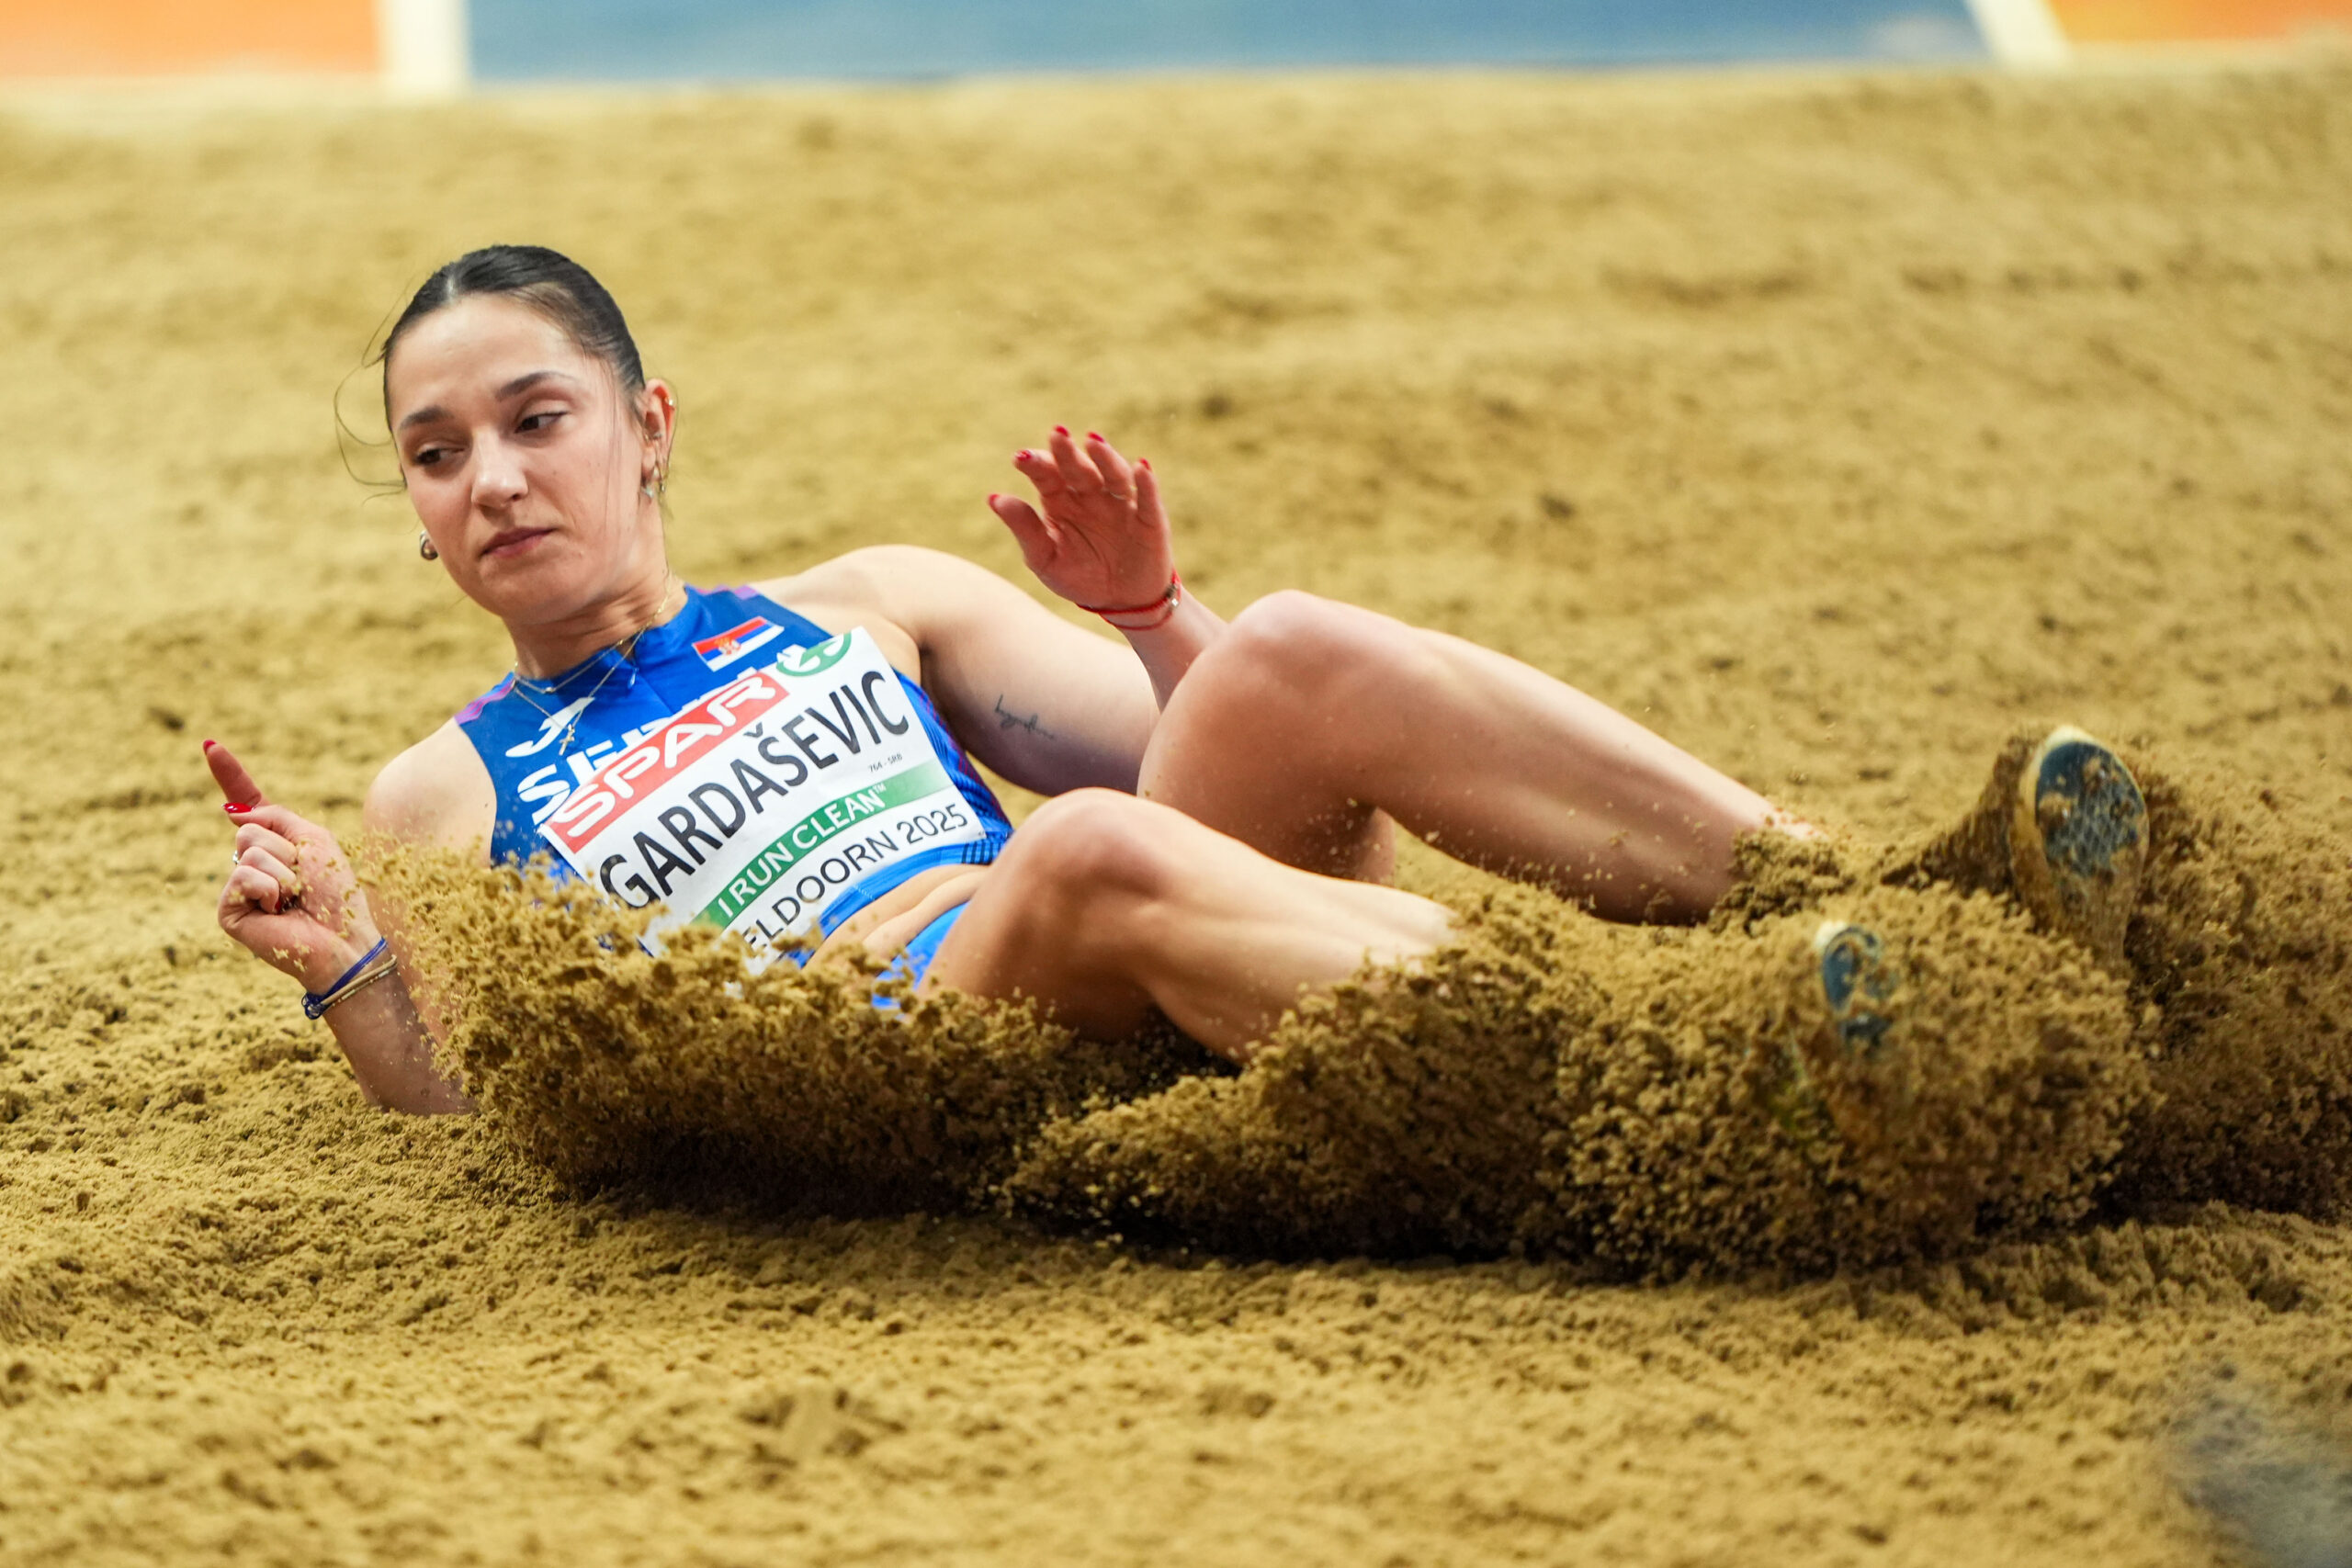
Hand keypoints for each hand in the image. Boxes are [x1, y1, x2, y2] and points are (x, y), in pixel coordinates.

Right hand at [205, 740, 380, 992]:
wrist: (343, 937)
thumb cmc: (337, 893)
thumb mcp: (314, 839)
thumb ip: (276, 817)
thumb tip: (234, 813)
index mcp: (276, 845)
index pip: (248, 805)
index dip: (230, 775)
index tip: (209, 744)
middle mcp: (251, 864)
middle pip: (251, 829)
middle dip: (285, 849)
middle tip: (303, 881)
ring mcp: (237, 887)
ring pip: (248, 850)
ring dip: (283, 871)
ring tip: (294, 898)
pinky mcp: (228, 910)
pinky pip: (243, 876)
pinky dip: (269, 888)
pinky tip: (278, 910)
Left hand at [988, 428, 1175, 614]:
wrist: (1120, 603)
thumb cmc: (1079, 577)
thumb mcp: (1045, 559)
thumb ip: (1024, 529)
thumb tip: (993, 498)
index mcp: (1059, 500)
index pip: (1046, 475)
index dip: (1035, 464)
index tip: (1020, 458)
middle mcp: (1089, 494)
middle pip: (1077, 467)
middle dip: (1067, 451)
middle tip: (1057, 434)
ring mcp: (1120, 502)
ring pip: (1112, 474)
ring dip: (1104, 456)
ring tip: (1093, 441)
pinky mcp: (1149, 517)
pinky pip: (1147, 497)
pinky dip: (1146, 482)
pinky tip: (1141, 467)